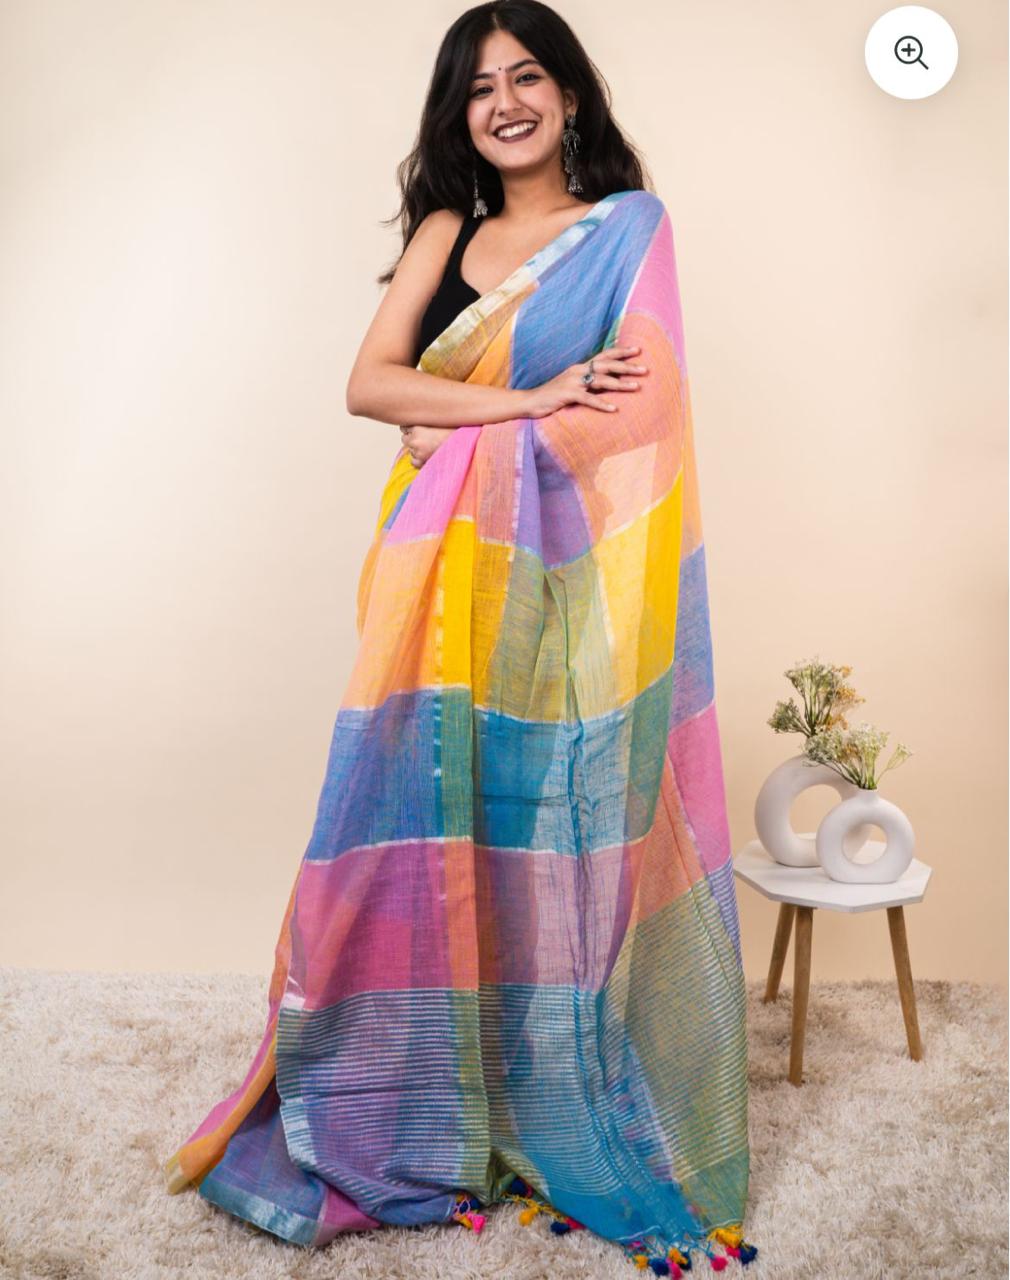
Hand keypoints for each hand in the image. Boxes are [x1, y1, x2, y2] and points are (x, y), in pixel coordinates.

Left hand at [399, 424, 454, 467]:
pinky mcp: (421, 462)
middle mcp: (415, 440)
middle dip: (412, 439)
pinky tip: (428, 456)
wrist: (463, 447)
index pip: (404, 427)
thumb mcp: (439, 421)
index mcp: (417, 427)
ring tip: (430, 447)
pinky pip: (413, 461)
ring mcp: (417, 452)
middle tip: (425, 439)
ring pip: (409, 450)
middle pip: (404, 439)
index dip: (412, 429)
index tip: (419, 430)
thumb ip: (426, 423)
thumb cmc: (453, 432)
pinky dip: (418, 460)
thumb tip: (415, 423)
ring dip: (416, 449)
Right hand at [522, 344, 647, 418]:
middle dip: (627, 366)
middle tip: (645, 369)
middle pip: (607, 365)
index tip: (639, 350)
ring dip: (620, 384)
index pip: (604, 356)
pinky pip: (588, 399)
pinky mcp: (567, 395)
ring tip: (636, 387)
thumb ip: (588, 383)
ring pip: (601, 380)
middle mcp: (578, 371)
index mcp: (580, 367)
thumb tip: (608, 385)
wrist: (530, 402)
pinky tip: (614, 409)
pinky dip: (602, 404)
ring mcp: (572, 382)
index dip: (621, 351)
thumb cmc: (553, 396)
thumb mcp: (572, 386)